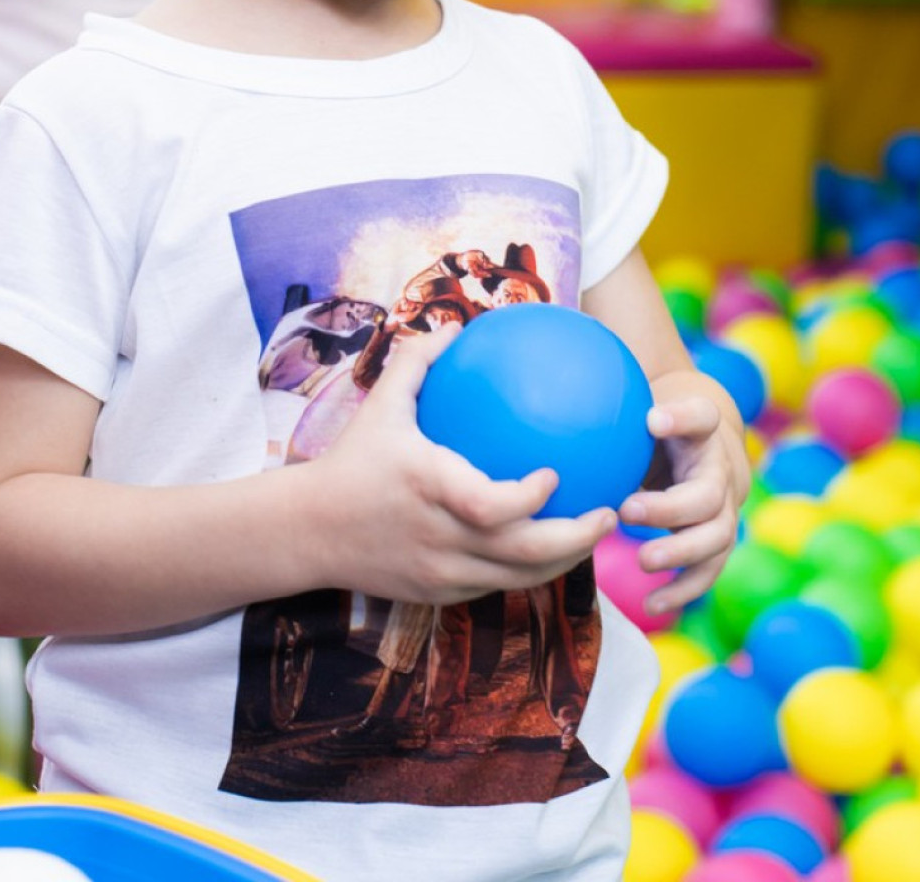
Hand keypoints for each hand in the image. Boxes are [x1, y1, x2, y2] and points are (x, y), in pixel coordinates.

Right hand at [310, 325, 618, 604]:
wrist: (308, 531)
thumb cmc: (351, 460)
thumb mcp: (379, 405)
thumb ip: (418, 362)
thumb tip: (457, 326)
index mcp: (429, 488)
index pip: (491, 506)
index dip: (531, 499)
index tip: (558, 473)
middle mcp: (441, 536)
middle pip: (523, 554)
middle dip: (577, 538)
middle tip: (611, 511)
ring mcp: (442, 572)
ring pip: (519, 579)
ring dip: (565, 559)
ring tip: (598, 532)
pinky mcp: (440, 594)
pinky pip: (496, 585)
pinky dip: (530, 570)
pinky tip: (553, 548)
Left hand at [619, 371, 748, 614]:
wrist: (698, 445)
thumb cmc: (654, 422)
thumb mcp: (639, 404)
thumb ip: (616, 403)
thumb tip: (574, 393)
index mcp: (702, 430)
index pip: (701, 416)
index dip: (681, 418)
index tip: (652, 419)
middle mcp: (721, 470)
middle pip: (710, 494)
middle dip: (670, 508)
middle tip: (627, 511)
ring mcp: (724, 510)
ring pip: (716, 537)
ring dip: (680, 552)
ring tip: (644, 561)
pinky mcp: (715, 541)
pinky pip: (708, 570)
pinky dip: (684, 589)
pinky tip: (653, 605)